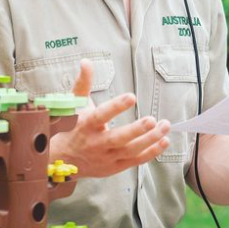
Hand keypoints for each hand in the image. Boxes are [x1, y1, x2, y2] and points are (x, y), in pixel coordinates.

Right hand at [50, 59, 170, 176]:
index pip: (101, 115)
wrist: (64, 159)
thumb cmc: (72, 127)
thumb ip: (84, 83)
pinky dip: (151, 152)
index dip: (116, 106)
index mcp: (86, 125)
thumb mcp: (75, 104)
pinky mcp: (116, 166)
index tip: (131, 96)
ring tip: (165, 126)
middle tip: (152, 120)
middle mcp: (96, 143)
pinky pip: (136, 160)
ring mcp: (107, 156)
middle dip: (136, 130)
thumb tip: (86, 62)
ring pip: (131, 150)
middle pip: (118, 138)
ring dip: (150, 139)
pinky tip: (164, 141)